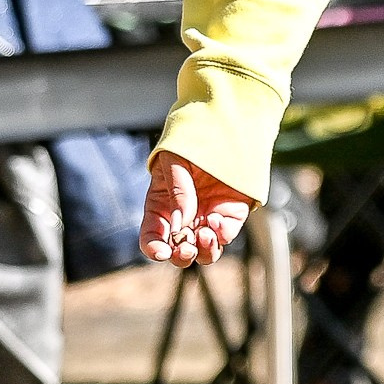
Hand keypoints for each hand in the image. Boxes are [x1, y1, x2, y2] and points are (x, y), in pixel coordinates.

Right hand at [140, 154, 253, 269]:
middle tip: (186, 247)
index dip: (154, 249)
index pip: (152, 239)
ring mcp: (208, 219)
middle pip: (179, 252)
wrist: (223, 128)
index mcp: (161, 209)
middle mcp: (184, 220)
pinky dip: (221, 235)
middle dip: (181, 255)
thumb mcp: (174, 163)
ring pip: (205, 251)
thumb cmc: (189, 144)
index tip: (162, 252)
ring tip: (204, 236)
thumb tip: (180, 226)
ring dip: (203, 251)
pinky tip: (215, 220)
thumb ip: (177, 193)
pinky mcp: (232, 215)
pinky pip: (226, 235)